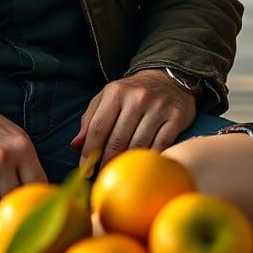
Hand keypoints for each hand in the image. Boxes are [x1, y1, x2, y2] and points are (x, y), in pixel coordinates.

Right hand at [0, 88, 45, 237]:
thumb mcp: (12, 136)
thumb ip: (26, 162)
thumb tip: (38, 194)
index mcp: (21, 147)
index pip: (37, 185)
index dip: (34, 203)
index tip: (30, 212)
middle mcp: (2, 157)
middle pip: (12, 201)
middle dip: (10, 214)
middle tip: (7, 222)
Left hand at [70, 70, 197, 164]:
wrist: (167, 77)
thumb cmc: (132, 92)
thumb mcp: (108, 97)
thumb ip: (91, 119)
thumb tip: (76, 145)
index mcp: (116, 91)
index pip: (98, 127)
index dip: (89, 152)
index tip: (85, 170)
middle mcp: (138, 97)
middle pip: (117, 140)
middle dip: (106, 162)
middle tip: (102, 176)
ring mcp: (159, 107)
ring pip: (138, 145)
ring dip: (127, 163)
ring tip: (120, 173)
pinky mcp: (176, 117)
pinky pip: (160, 146)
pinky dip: (149, 158)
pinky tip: (143, 165)